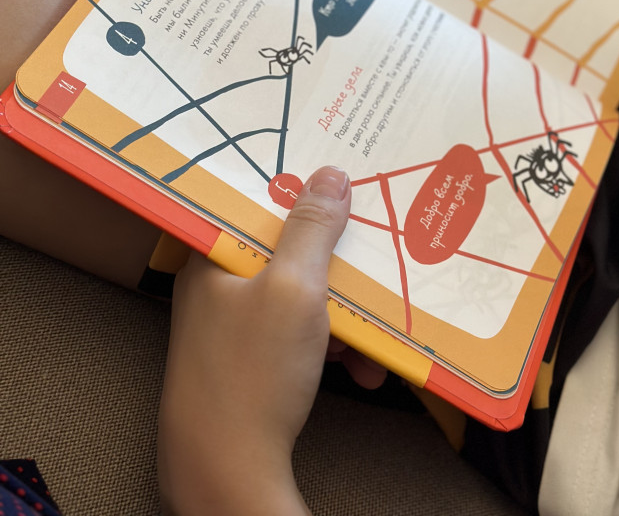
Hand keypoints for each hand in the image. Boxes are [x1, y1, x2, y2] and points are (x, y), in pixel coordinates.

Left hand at [158, 165, 351, 515]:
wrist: (227, 475)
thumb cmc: (252, 374)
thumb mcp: (294, 288)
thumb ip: (312, 228)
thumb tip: (329, 175)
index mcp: (214, 257)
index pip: (255, 203)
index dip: (296, 189)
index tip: (338, 182)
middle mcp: (219, 287)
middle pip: (286, 252)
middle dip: (337, 267)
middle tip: (372, 262)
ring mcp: (232, 328)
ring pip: (298, 297)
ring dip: (342, 315)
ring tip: (372, 339)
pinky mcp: (250, 364)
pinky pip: (297, 336)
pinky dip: (330, 347)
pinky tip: (361, 370)